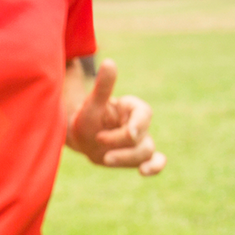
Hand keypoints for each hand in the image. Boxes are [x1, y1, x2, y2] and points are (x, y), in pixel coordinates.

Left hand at [68, 59, 165, 175]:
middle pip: (143, 136)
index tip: (127, 132)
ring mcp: (140, 142)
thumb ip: (103, 86)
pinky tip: (144, 172)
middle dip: (122, 141)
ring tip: (105, 159)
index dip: (136, 124)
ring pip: (146, 152)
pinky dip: (154, 167)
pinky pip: (154, 162)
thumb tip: (110, 62)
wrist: (79, 137)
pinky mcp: (137, 157)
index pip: (144, 114)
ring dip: (127, 157)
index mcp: (131, 108)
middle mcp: (138, 125)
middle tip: (98, 139)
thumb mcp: (92, 103)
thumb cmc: (86, 118)